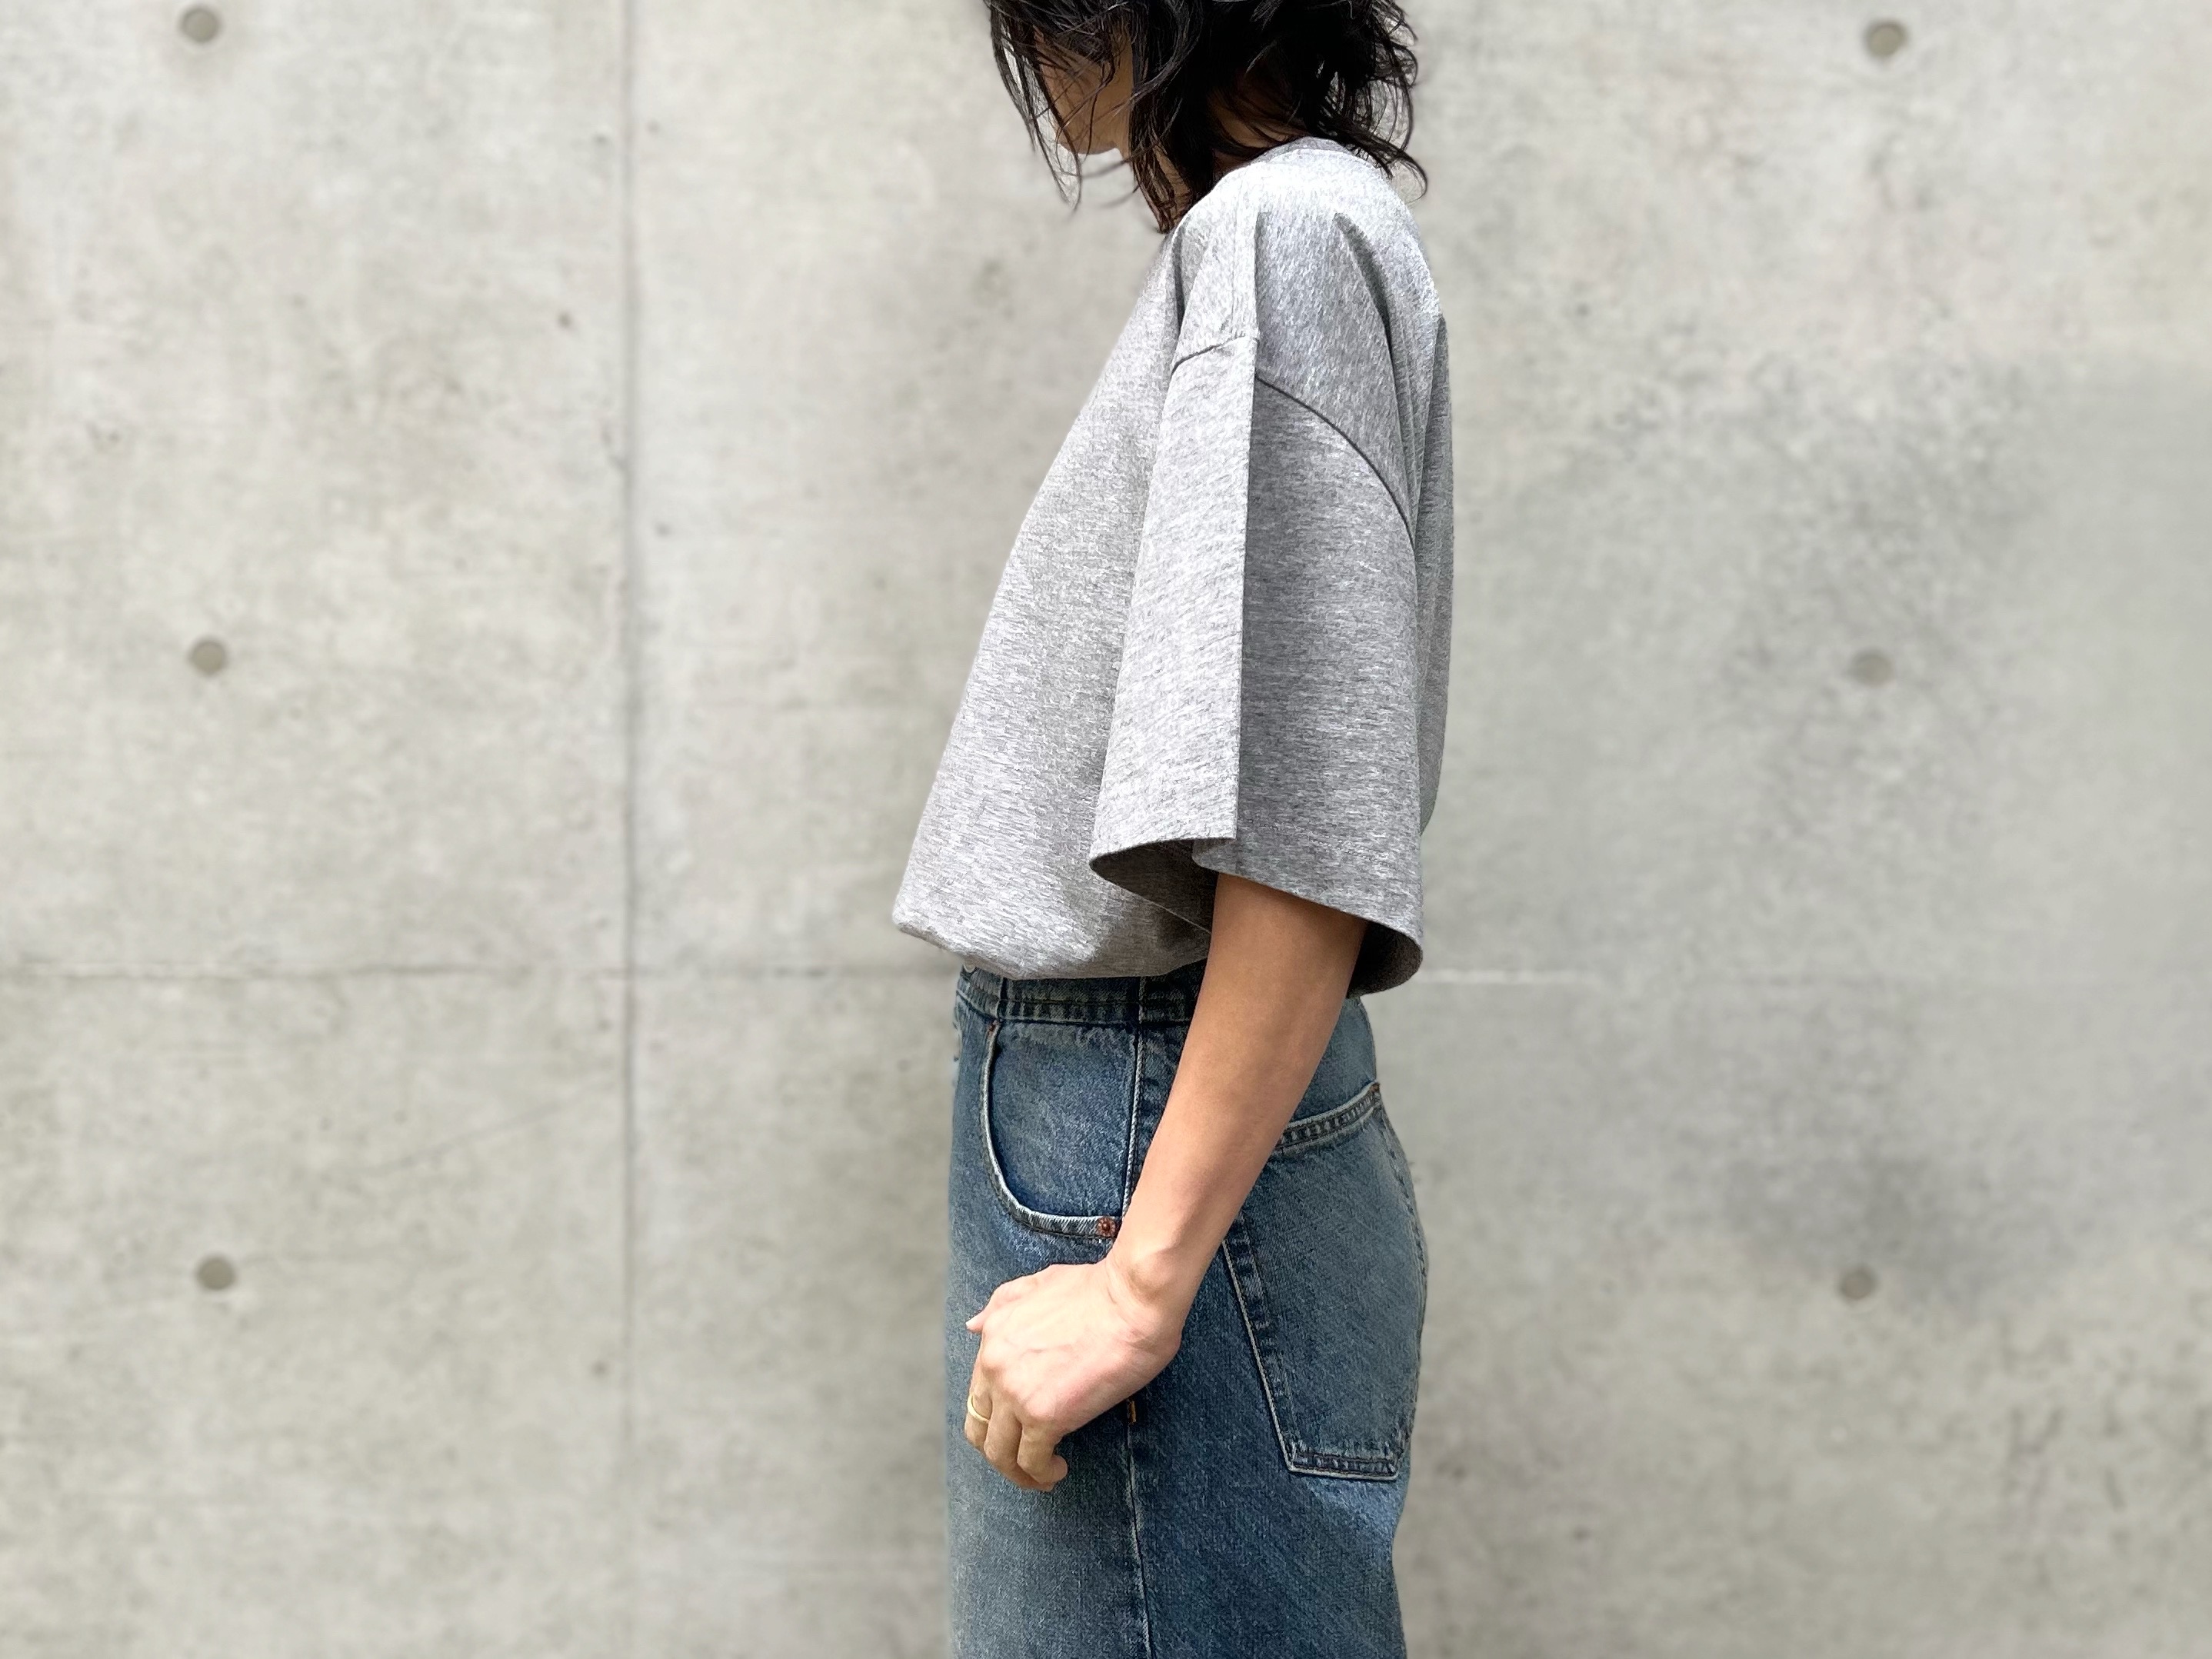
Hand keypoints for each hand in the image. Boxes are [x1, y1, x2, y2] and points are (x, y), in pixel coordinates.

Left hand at [961, 1254, 1185, 1491]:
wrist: (1133, 1299)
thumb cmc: (1100, 1289)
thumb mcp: (1039, 1283)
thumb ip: (1001, 1304)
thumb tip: (973, 1326)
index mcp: (993, 1337)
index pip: (977, 1395)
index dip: (995, 1420)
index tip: (1020, 1430)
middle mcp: (995, 1368)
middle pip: (980, 1430)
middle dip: (1000, 1453)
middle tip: (1026, 1463)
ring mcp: (1017, 1394)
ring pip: (1000, 1454)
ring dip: (1019, 1473)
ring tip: (1045, 1476)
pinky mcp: (1045, 1416)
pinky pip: (1032, 1460)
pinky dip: (1042, 1473)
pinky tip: (1059, 1469)